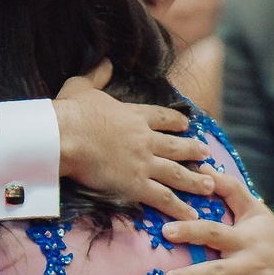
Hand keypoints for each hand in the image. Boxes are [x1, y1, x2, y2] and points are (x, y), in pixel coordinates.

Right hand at [53, 63, 211, 222]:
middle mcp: (145, 139)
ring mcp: (142, 162)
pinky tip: (191, 213)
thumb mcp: (82, 86)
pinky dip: (178, 207)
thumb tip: (105, 60)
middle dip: (193, 151)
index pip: (163, 117)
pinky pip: (162, 197)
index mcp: (134, 115)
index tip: (187, 125)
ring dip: (194, 180)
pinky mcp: (135, 184)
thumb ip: (97, 75)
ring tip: (209, 185)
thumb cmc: (70, 112)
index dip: (176, 121)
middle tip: (207, 155)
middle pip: (176, 146)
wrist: (64, 137)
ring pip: (176, 173)